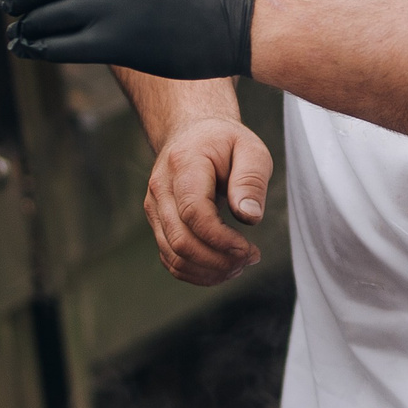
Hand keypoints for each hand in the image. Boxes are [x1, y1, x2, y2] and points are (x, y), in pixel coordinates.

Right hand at [144, 116, 273, 285]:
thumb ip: (251, 180)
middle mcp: (161, 188)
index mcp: (183, 164)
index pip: (193, 213)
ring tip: (240, 264)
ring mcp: (155, 208)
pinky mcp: (158, 224)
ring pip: (173, 256)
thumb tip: (249, 217)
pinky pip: (170, 259)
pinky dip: (196, 272)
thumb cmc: (225, 143)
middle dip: (219, 260)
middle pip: (181, 240)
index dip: (221, 239)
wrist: (192, 134)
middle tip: (251, 258)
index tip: (249, 249)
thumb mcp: (250, 149)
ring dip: (209, 271)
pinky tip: (222, 268)